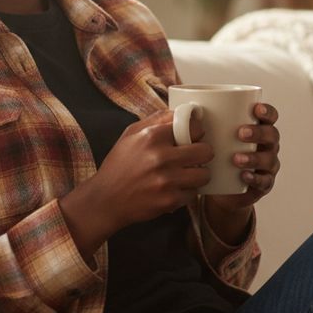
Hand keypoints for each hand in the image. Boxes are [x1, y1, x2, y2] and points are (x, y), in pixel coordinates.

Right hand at [92, 109, 213, 229]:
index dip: (196, 133)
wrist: (106, 199)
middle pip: (206, 151)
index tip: (193, 137)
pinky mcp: (170, 201)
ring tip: (187, 174)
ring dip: (198, 174)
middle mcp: (161, 157)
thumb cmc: (119, 165)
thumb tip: (180, 111)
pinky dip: (187, 192)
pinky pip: (194, 194)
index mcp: (152, 137)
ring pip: (204, 175)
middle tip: (195, 156)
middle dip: (203, 153)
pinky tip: (175, 188)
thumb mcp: (130, 134)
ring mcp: (167, 181)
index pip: (194, 128)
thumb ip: (156, 119)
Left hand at [205, 102, 280, 214]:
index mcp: (257, 128)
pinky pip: (264, 182)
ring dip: (254, 158)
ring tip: (236, 158)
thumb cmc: (215, 152)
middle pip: (271, 135)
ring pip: (269, 159)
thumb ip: (202, 122)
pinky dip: (255, 179)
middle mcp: (266, 145)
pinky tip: (244, 176)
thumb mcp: (210, 136)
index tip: (256, 109)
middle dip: (258, 132)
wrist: (219, 187)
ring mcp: (267, 165)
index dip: (267, 111)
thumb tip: (181, 108)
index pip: (269, 116)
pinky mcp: (263, 184)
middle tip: (240, 133)